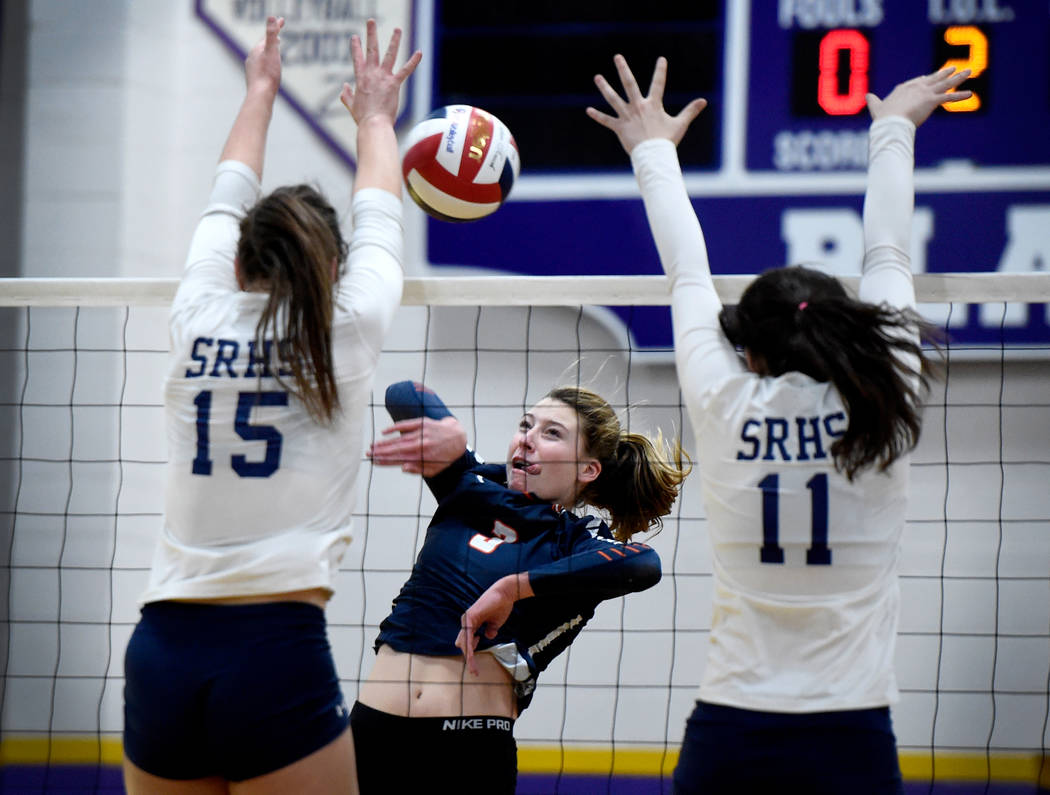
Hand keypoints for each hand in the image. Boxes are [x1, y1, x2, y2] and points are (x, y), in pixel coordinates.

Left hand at [244, 15, 283, 96]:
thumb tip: (271, 17)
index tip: (281, 20)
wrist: (260, 95)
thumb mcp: (272, 52)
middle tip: (277, 36)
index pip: (268, 36)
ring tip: (274, 52)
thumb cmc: (268, 74)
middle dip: (270, 40)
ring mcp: (252, 69)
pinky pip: (260, 67)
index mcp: (257, 50)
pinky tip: (267, 70)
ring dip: (268, 53)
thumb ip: (271, 35)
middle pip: (263, 46)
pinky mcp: (254, 79)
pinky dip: (265, 63)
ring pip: (261, 57)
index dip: (275, 27)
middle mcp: (252, 58)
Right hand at [339, 18, 421, 126]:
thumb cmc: (363, 118)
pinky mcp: (394, 84)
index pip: (357, 58)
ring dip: (394, 41)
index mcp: (360, 78)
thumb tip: (343, 88)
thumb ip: (346, 95)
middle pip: (371, 50)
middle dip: (371, 34)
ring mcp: (383, 77)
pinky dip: (413, 61)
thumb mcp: (351, 105)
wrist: (373, 125)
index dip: (356, 47)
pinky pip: (405, 70)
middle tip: (371, 21)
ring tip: (397, 29)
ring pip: (389, 55)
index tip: (355, 37)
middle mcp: (371, 74)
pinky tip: (419, 52)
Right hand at [368, 416, 465, 476]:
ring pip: (400, 438)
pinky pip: (406, 425)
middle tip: (369, 453)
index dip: (387, 460)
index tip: (375, 461)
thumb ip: (419, 469)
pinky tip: (385, 432)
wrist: (458, 437)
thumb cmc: (446, 455)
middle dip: (382, 451)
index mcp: (424, 456)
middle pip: (398, 448)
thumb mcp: (435, 469)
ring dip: (385, 442)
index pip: (401, 459)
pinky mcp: (423, 423)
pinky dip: (395, 428)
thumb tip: (402, 467)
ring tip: (373, 446)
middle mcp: (422, 444)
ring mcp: (422, 432)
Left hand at [455, 574, 532, 675]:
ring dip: (468, 656)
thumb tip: (488, 636)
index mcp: (471, 623)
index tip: (475, 668)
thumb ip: (490, 631)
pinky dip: (469, 648)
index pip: (467, 642)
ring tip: (474, 669)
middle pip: (463, 644)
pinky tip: (472, 657)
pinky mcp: (470, 617)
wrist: (506, 594)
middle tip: (475, 671)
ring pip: (463, 642)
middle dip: (468, 658)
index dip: (470, 654)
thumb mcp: (495, 623)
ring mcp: (467, 619)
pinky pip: (467, 636)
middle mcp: (466, 621)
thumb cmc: (501, 606)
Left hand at [586, 54, 706, 153]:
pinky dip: (597, 116)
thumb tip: (704, 101)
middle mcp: (638, 107)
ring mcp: (627, 116)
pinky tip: (588, 110)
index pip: (658, 84)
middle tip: (617, 57)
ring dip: (605, 87)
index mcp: (653, 105)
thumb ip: (690, 111)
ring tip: (597, 77)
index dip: (661, 71)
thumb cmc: (667, 141)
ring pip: (613, 99)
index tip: (661, 59)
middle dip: (623, 69)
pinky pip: (607, 121)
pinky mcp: (619, 128)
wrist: (653, 156)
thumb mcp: (680, 124)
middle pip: (629, 84)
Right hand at [866, 67, 972, 126]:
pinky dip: (960, 95)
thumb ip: (873, 101)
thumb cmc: (883, 117)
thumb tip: (867, 96)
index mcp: (904, 88)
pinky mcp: (933, 100)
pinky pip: (950, 97)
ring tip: (969, 71)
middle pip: (934, 78)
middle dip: (944, 73)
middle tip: (952, 68)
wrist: (891, 121)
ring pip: (946, 83)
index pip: (917, 82)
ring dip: (958, 77)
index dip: (924, 80)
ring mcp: (926, 92)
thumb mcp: (877, 107)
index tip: (929, 78)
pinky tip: (970, 94)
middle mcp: (917, 87)